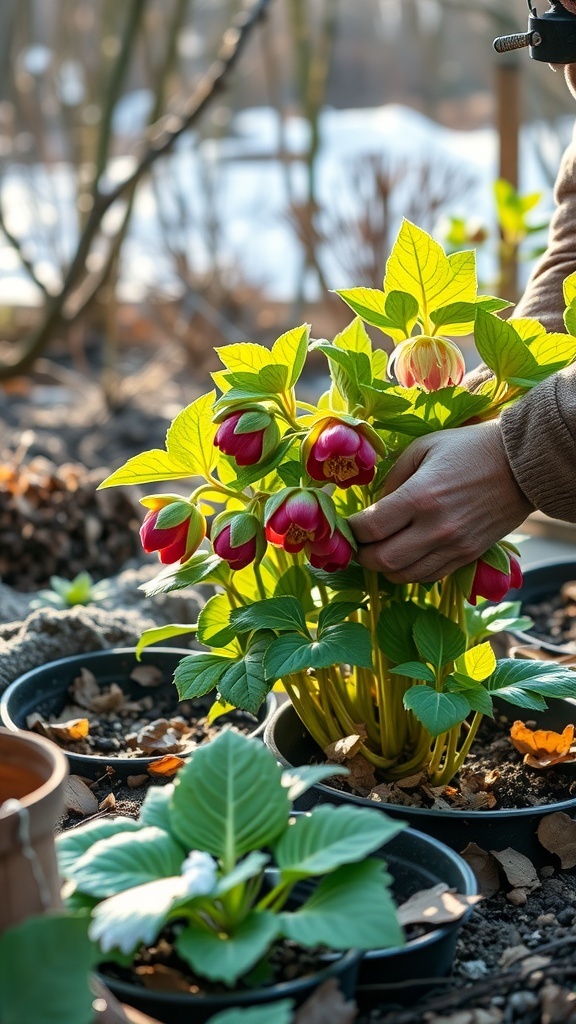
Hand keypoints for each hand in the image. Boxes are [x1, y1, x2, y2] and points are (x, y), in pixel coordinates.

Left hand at [349, 421, 533, 582]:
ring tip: (380, 553)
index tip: (350, 525)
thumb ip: (393, 477)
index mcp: (419, 496)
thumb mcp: (423, 447)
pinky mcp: (467, 556)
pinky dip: (410, 572)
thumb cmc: (469, 449)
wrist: (522, 465)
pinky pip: (429, 577)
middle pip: (382, 560)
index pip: (370, 528)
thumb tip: (375, 504)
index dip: (352, 531)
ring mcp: (453, 546)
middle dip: (363, 555)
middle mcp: (434, 528)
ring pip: (403, 576)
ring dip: (385, 569)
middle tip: (359, 544)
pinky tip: (406, 557)